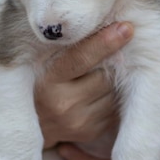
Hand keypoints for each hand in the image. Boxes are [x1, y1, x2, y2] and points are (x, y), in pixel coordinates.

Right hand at [35, 22, 132, 148]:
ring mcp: (79, 122)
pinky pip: (114, 107)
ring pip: (113, 92)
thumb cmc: (41, 83)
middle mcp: (63, 104)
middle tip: (106, 57)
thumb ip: (69, 48)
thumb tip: (106, 27)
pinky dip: (111, 97)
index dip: (105, 42)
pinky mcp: (91, 132)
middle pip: (104, 76)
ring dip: (111, 82)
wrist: (33, 124)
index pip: (80, 58)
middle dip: (108, 65)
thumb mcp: (46, 64)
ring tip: (97, 77)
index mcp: (48, 81)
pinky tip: (98, 94)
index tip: (126, 27)